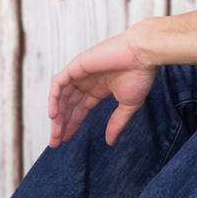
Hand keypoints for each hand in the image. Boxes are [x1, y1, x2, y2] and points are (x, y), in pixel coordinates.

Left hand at [48, 28, 157, 147]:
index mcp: (99, 89)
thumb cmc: (140, 75)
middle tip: (56, 142)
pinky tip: (54, 115)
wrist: (143, 54)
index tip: (65, 140)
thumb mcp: (128, 105)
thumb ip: (117, 123)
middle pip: (68, 105)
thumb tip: (110, 142)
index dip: (72, 124)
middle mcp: (87, 82)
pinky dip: (53, 98)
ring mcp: (80, 73)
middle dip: (61, 124)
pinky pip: (58, 83)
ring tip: (56, 134)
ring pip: (61, 96)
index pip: (80, 109)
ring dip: (57, 115)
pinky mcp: (76, 65)